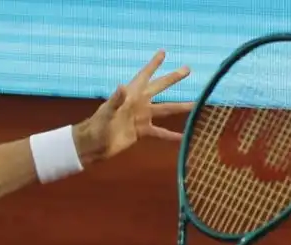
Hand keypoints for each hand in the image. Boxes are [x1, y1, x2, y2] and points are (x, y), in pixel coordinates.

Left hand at [75, 51, 194, 164]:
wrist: (94, 145)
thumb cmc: (97, 125)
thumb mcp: (106, 112)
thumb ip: (115, 100)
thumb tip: (122, 86)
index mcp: (131, 94)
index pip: (144, 75)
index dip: (153, 64)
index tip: (163, 52)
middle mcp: (139, 103)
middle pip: (160, 87)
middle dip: (172, 78)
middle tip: (187, 69)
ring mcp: (142, 117)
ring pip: (165, 110)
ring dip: (180, 107)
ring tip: (196, 105)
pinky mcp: (142, 132)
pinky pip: (160, 132)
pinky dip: (171, 136)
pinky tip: (184, 138)